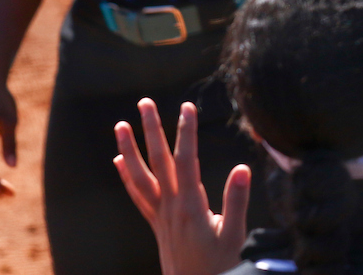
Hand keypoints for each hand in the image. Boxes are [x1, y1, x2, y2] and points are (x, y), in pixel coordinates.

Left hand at [113, 99, 250, 274]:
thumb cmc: (219, 266)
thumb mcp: (235, 234)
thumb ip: (237, 201)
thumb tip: (243, 168)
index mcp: (191, 205)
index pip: (187, 159)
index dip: (186, 131)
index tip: (186, 107)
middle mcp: (170, 206)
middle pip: (158, 161)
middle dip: (151, 130)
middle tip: (144, 103)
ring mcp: (160, 215)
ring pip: (140, 176)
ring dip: (129, 150)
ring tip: (120, 126)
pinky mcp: (157, 224)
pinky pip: (138, 196)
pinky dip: (127, 177)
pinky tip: (120, 162)